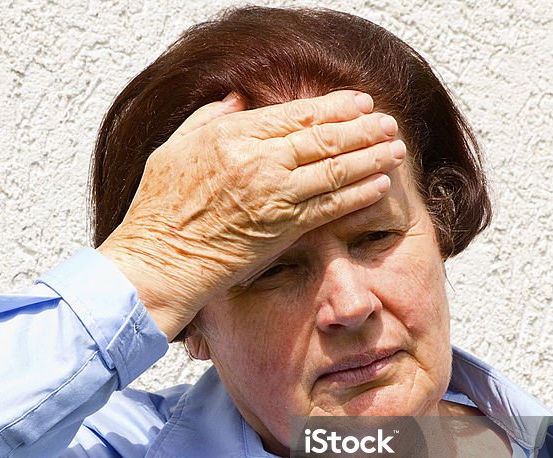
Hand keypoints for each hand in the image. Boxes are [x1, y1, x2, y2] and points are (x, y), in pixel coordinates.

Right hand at [98, 89, 405, 339]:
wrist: (157, 262)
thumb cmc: (157, 211)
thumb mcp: (172, 150)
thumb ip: (207, 120)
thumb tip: (237, 100)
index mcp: (230, 136)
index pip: (295, 114)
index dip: (333, 107)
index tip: (358, 103)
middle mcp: (257, 162)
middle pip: (323, 138)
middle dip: (362, 128)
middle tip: (387, 122)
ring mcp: (272, 197)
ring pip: (334, 169)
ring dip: (370, 157)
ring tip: (394, 148)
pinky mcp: (281, 231)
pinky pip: (329, 207)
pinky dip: (358, 193)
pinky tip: (380, 184)